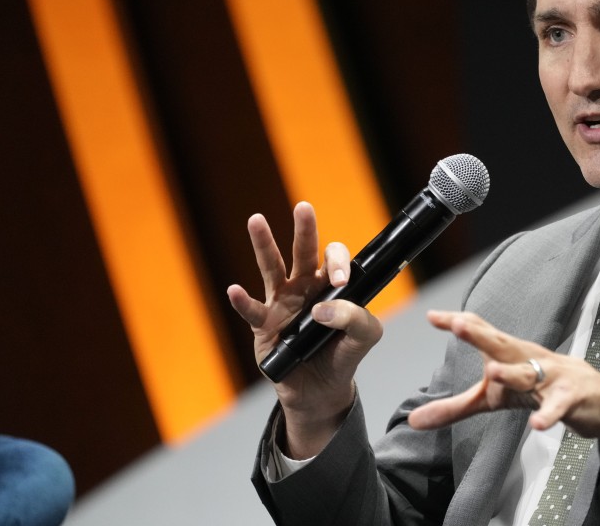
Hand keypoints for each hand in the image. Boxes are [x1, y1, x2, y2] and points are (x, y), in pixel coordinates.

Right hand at [227, 203, 382, 455]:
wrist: (320, 391)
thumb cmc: (342, 357)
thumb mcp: (364, 339)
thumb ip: (356, 320)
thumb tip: (323, 309)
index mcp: (331, 286)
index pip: (334, 260)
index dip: (338, 262)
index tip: (340, 279)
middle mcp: (306, 288)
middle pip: (303, 253)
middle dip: (305, 230)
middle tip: (304, 208)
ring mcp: (282, 303)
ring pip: (272, 269)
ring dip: (263, 244)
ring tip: (256, 220)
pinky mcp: (265, 325)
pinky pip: (253, 311)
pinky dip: (243, 302)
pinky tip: (235, 290)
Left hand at [408, 311, 599, 445]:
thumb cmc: (542, 389)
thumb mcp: (495, 400)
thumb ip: (455, 407)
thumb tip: (413, 421)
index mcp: (510, 353)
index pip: (483, 333)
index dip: (459, 324)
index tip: (432, 316)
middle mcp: (529, 358)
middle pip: (502, 343)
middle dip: (480, 334)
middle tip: (458, 325)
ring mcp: (553, 375)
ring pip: (529, 372)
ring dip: (512, 372)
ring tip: (491, 371)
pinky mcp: (571, 398)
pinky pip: (558, 406)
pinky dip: (548, 415)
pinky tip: (537, 424)